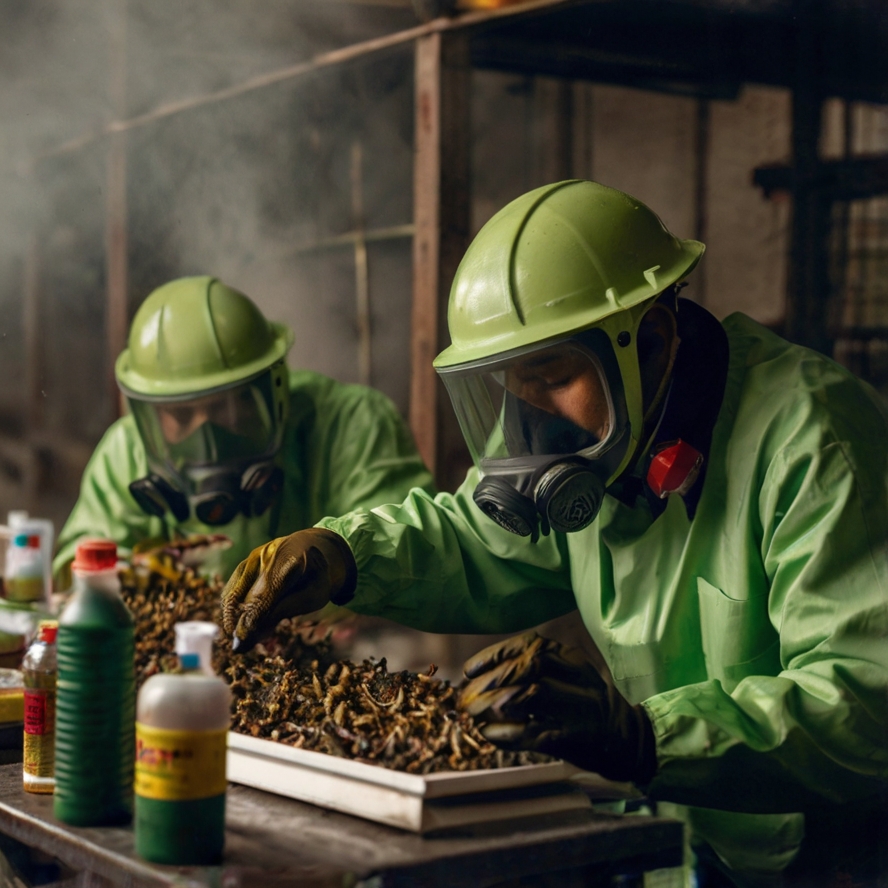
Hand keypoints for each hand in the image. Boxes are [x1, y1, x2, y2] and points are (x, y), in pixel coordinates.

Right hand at [221, 528, 356, 651]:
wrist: (314, 548)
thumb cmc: (316, 577)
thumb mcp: (313, 596)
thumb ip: (285, 610)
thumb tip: (251, 633)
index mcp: (291, 559)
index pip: (266, 593)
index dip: (252, 619)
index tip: (241, 643)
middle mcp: (268, 554)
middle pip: (247, 595)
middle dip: (242, 623)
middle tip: (241, 647)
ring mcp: (253, 556)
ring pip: (234, 593)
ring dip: (236, 617)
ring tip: (247, 634)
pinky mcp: (245, 563)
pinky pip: (232, 589)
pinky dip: (235, 608)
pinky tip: (246, 620)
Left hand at [458, 632, 655, 783]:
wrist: (627, 741)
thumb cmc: (585, 706)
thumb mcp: (567, 676)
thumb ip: (532, 670)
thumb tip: (481, 678)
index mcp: (572, 658)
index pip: (530, 645)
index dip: (494, 655)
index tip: (469, 669)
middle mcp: (577, 678)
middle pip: (529, 666)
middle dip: (491, 679)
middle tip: (467, 696)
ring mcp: (578, 708)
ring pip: (530, 695)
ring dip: (495, 705)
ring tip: (474, 715)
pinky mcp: (575, 738)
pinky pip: (533, 732)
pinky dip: (506, 734)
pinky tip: (490, 734)